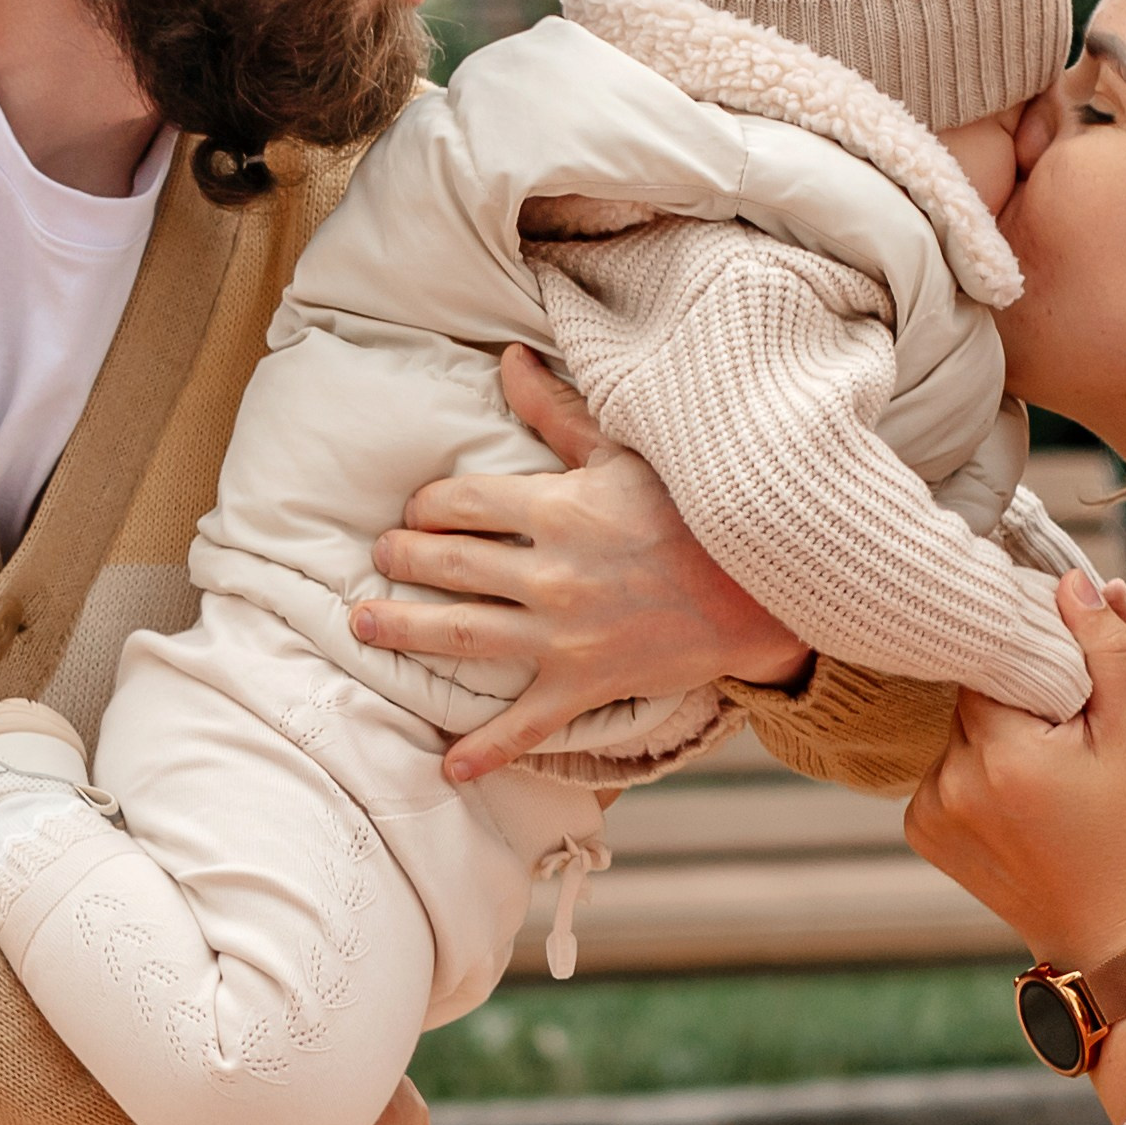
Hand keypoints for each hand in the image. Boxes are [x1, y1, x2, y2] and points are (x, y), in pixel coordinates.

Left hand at [349, 345, 809, 781]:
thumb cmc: (694, 511)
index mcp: (558, 509)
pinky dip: (488, 749)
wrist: (762, 588)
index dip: (427, 505)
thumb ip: (557, 413)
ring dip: (405, 631)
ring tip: (362, 626)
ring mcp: (565, 636)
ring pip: (463, 635)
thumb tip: (508, 358)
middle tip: (379, 560)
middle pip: (449, 565)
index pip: (459, 503)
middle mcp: (551, 575)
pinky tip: (449, 765)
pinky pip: (528, 724)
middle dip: (403, 560)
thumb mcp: (626, 452)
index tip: (418, 510)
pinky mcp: (587, 684)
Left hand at [905, 571, 1125, 974]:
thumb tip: (1072, 581)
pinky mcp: (921, 832)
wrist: (1107, 930)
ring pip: (954, 733)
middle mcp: (951, 780)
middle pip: (970, 697)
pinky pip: (940, 772)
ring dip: (990, 735)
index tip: (1055, 675)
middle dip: (1011, 701)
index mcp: (1001, 751)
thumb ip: (1106, 649)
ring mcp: (928, 810)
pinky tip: (1014, 798)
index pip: (993, 662)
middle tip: (1058, 730)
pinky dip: (971, 771)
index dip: (1027, 661)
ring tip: (1040, 769)